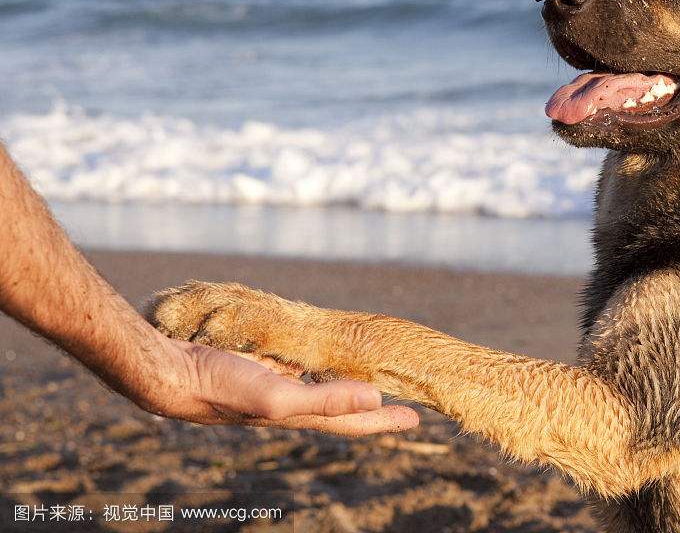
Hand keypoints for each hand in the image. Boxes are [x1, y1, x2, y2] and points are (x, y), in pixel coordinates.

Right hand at [134, 334, 419, 435]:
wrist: (169, 375)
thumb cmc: (222, 389)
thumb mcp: (278, 396)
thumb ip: (326, 399)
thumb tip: (376, 398)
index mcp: (299, 414)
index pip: (352, 419)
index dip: (384, 420)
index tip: (415, 417)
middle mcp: (289, 402)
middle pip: (339, 405)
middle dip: (368, 405)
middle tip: (399, 400)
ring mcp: (272, 384)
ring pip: (318, 385)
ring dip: (342, 384)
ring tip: (365, 377)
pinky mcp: (256, 365)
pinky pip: (296, 365)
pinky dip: (313, 362)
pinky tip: (314, 353)